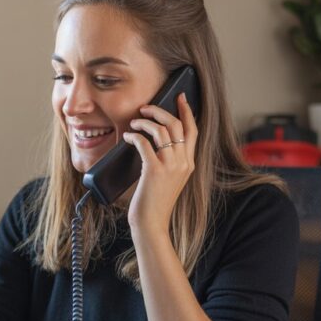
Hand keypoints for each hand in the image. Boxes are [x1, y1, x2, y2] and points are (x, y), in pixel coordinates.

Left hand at [123, 92, 198, 237]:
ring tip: (134, 122)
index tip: (180, 97)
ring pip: (161, 130)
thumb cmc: (155, 203)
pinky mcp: (154, 170)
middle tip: (146, 107)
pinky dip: (134, 136)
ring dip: (144, 121)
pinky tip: (127, 137)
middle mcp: (183, 162)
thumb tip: (154, 141)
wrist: (152, 223)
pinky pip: (144, 143)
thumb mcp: (170, 180)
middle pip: (177, 125)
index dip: (187, 111)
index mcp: (189, 163)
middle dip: (160, 111)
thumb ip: (170, 161)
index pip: (193, 130)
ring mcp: (170, 166)